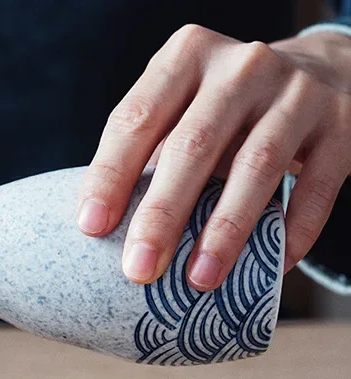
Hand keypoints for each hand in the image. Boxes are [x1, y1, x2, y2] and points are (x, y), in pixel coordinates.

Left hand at [77, 24, 350, 290]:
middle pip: (192, 146)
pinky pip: (314, 187)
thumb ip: (148, 154)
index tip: (91, 228)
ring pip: (257, 167)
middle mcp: (241, 67)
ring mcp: (296, 93)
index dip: (111, 175)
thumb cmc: (226, 112)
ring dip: (224, 232)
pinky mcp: (341, 125)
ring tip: (199, 281)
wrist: (322, 74)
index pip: (137, 119)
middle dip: (161, 215)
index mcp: (185, 58)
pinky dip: (293, 231)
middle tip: (139, 270)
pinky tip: (274, 266)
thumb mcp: (183, 111)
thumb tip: (102, 233)